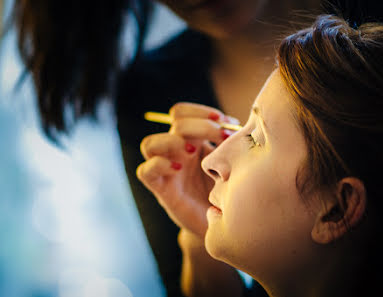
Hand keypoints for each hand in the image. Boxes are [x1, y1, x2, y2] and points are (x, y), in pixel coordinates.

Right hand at [137, 102, 238, 236]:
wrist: (225, 223)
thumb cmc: (229, 190)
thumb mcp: (232, 162)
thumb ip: (231, 143)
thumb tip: (234, 125)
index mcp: (192, 140)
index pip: (182, 113)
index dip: (200, 111)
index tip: (224, 121)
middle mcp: (176, 151)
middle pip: (174, 123)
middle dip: (200, 125)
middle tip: (222, 137)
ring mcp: (166, 170)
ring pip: (149, 143)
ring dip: (172, 141)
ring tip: (193, 152)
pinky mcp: (161, 190)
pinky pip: (145, 171)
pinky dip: (159, 164)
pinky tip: (179, 167)